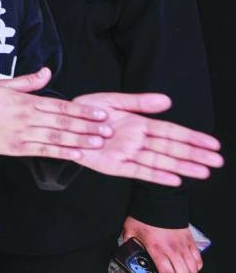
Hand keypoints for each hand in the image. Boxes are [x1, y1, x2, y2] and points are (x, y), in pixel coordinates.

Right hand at [0, 67, 112, 159]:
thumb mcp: (2, 84)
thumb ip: (27, 81)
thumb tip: (48, 71)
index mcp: (26, 101)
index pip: (60, 105)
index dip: (82, 110)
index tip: (100, 113)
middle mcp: (27, 118)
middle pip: (62, 122)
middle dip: (88, 126)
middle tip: (108, 129)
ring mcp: (22, 135)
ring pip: (56, 138)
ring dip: (79, 141)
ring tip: (98, 143)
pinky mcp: (17, 148)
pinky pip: (42, 151)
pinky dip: (60, 153)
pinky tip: (76, 155)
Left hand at [72, 93, 222, 185]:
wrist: (63, 122)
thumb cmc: (88, 111)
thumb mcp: (113, 101)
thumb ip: (139, 102)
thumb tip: (167, 100)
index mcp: (139, 124)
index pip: (171, 131)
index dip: (192, 137)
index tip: (213, 143)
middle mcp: (137, 141)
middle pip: (171, 148)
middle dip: (194, 155)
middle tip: (218, 161)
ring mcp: (127, 154)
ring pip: (160, 161)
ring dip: (182, 167)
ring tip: (203, 172)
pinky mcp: (114, 166)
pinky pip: (138, 171)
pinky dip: (156, 176)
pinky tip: (174, 179)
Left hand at [122, 216, 201, 272]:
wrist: (159, 200)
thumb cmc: (145, 214)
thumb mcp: (130, 229)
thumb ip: (128, 241)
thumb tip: (125, 248)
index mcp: (157, 248)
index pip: (166, 272)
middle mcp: (172, 249)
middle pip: (182, 272)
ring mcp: (183, 245)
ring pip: (192, 268)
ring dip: (187, 272)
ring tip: (180, 272)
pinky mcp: (190, 240)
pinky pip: (198, 259)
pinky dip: (196, 266)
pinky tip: (189, 267)